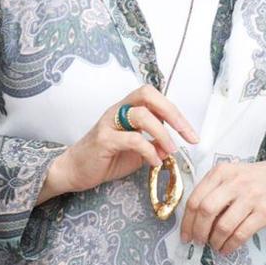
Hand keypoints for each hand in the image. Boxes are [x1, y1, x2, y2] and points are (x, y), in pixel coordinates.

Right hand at [42, 86, 197, 201]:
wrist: (75, 170)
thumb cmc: (105, 158)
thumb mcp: (135, 151)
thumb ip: (153, 145)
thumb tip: (171, 147)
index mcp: (126, 110)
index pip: (153, 97)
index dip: (175, 112)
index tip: (191, 134)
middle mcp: (117, 110)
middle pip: (147, 94)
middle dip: (173, 113)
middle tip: (187, 135)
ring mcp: (109, 123)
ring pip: (141, 115)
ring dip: (162, 134)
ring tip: (169, 151)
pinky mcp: (103, 140)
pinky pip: (132, 139)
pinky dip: (149, 151)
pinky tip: (154, 162)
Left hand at [181, 152, 265, 255]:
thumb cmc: (253, 179)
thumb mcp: (230, 175)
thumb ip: (213, 190)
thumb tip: (193, 219)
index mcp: (220, 173)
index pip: (195, 198)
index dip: (187, 220)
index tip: (185, 234)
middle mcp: (233, 183)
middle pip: (206, 210)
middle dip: (198, 230)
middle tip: (197, 241)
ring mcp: (250, 197)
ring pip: (223, 225)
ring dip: (215, 240)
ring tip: (214, 245)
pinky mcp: (264, 212)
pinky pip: (241, 233)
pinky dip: (231, 244)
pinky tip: (227, 248)